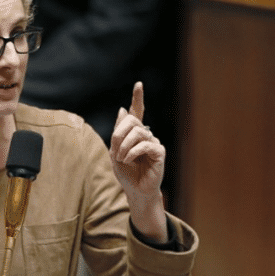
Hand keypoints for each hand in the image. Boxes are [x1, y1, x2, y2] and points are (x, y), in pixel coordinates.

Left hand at [109, 82, 166, 240]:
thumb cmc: (126, 173)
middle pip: (132, 121)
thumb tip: (123, 109)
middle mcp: (146, 135)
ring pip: (136, 133)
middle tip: (116, 150)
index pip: (137, 112)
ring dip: (124, 146)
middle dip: (119, 134)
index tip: (139, 84)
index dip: (138, 98)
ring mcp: (153, 143)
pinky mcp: (159, 152)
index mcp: (134, 134)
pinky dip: (132, 152)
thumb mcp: (115, 151)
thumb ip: (118, 132)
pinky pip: (144, 145)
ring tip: (122, 159)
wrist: (135, 191)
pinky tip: (129, 160)